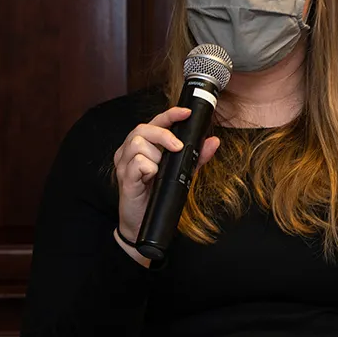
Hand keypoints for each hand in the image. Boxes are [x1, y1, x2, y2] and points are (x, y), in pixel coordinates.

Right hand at [112, 106, 220, 263]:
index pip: (154, 122)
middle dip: (164, 135)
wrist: (141, 223)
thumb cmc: (157, 194)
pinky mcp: (124, 178)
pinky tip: (151, 178)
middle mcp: (129, 150)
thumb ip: (196, 157)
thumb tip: (213, 141)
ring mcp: (124, 163)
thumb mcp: (180, 173)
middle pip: (143, 128)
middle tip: (178, 148)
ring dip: (156, 155)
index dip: (170, 115)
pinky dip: (149, 169)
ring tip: (159, 170)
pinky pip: (137, 163)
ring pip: (138, 143)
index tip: (186, 113)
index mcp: (142, 145)